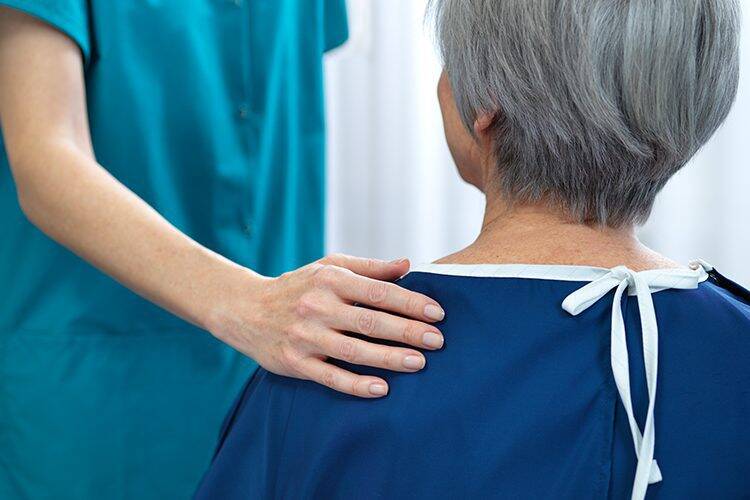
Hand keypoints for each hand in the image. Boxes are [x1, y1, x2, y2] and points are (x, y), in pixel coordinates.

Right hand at [210, 254, 444, 397]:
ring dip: (388, 358)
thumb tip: (407, 265)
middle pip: (370, 322)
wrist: (245, 309)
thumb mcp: (329, 267)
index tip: (438, 313)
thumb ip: (369, 268)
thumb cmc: (298, 286)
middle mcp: (317, 307)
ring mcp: (305, 337)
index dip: (411, 302)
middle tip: (438, 341)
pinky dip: (357, 384)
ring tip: (418, 363)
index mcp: (330, 280)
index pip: (378, 292)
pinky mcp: (294, 363)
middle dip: (408, 331)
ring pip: (353, 351)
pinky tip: (382, 389)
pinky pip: (330, 377)